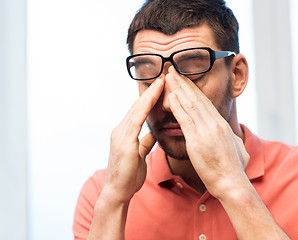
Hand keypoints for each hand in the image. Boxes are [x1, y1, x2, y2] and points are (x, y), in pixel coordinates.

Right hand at [102, 77, 164, 202]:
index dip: (150, 98)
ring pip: (137, 108)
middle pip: (138, 106)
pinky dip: (145, 106)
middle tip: (164, 77)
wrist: (117, 192)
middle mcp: (121, 130)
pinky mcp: (123, 140)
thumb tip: (153, 133)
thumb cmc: (129, 176)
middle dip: (151, 91)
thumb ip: (145, 142)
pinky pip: (136, 118)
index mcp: (125, 133)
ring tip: (162, 81)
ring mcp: (120, 134)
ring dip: (150, 94)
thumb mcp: (140, 155)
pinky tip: (154, 96)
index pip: (140, 111)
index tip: (162, 86)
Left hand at [166, 67, 249, 198]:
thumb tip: (235, 137)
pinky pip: (185, 119)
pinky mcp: (197, 141)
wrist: (232, 184)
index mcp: (222, 125)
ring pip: (190, 104)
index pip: (206, 102)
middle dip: (184, 83)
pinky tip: (170, 96)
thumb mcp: (239, 150)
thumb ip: (235, 141)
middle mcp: (215, 124)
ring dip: (178, 89)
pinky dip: (177, 106)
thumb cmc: (234, 171)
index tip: (185, 80)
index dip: (194, 90)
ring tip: (169, 76)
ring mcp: (206, 131)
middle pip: (197, 98)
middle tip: (173, 70)